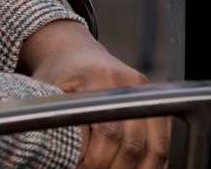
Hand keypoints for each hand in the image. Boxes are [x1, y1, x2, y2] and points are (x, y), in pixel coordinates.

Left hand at [18, 22, 167, 168]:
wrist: (74, 53)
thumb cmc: (57, 78)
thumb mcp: (47, 96)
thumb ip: (55, 124)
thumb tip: (58, 157)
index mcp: (96, 79)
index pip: (107, 132)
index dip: (93, 161)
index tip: (79, 168)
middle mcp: (126, 83)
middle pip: (132, 144)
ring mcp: (144, 90)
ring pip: (154, 146)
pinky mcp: (154, 98)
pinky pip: (163, 140)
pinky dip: (154, 162)